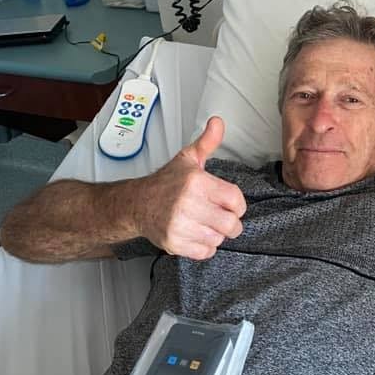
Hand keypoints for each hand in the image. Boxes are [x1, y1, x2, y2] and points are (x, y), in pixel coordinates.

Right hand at [136, 116, 246, 259]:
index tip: (231, 205)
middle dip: (231, 223)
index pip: (236, 200)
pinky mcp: (174, 243)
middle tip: (221, 218)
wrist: (136, 204)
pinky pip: (205, 252)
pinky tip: (196, 234)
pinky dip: (204, 247)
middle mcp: (188, 203)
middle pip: (231, 224)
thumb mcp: (188, 159)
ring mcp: (179, 225)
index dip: (238, 205)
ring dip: (216, 234)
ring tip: (205, 224)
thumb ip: (207, 142)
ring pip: (219, 239)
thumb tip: (218, 122)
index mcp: (196, 182)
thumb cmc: (166, 183)